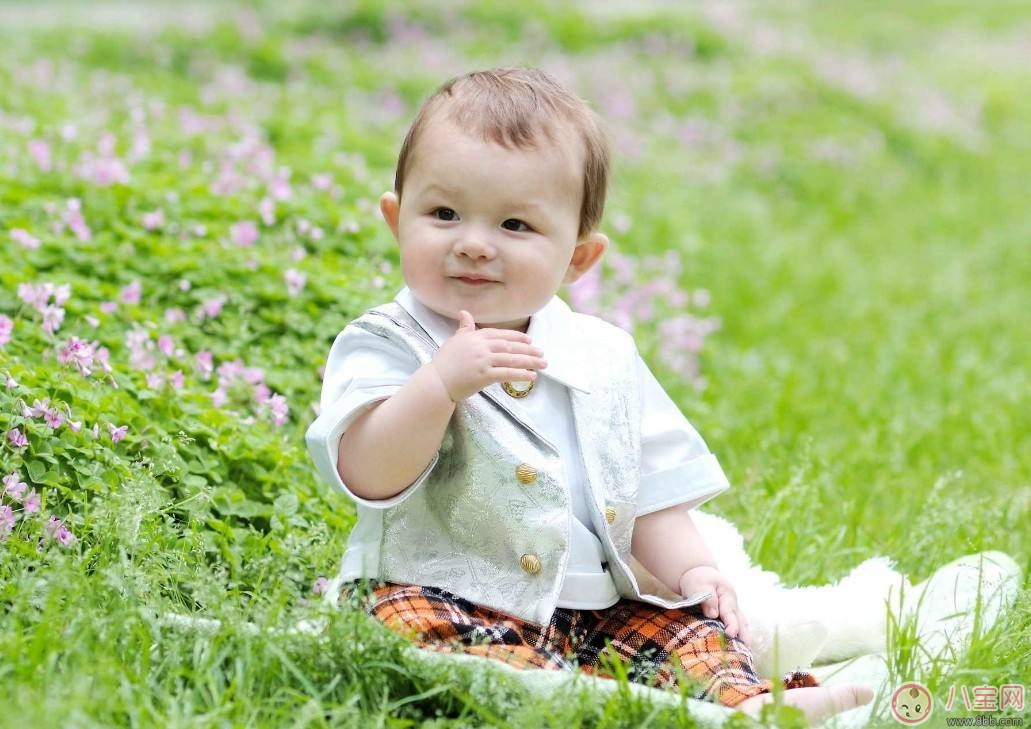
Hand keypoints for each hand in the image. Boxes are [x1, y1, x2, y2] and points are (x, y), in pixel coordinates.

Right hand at [430, 310, 546, 401]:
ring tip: (543, 363)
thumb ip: (464, 328)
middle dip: (527, 349)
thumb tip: (464, 312)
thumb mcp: (454, 341)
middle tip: (542, 352)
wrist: (436, 381)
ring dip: (530, 361)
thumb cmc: (444, 362)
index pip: (500, 334)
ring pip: (511, 359)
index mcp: (475, 336)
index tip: (529, 340)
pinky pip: (506, 374)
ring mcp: (483, 360)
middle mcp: (481, 346)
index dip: (516, 337)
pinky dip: (521, 374)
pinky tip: (532, 376)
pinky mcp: (484, 375)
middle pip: (509, 346)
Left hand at [679, 565, 750, 644]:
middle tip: (744, 650)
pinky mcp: (729, 619)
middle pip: (741, 622)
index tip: (730, 634)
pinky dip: (739, 638)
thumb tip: (713, 615)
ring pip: (742, 626)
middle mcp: (733, 605)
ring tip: (745, 654)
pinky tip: (738, 651)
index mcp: (727, 595)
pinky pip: (737, 628)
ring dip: (744, 638)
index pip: (729, 612)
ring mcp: (733, 612)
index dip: (731, 624)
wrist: (699, 576)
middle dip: (743, 635)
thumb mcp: (700, 584)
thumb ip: (707, 598)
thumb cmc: (698, 581)